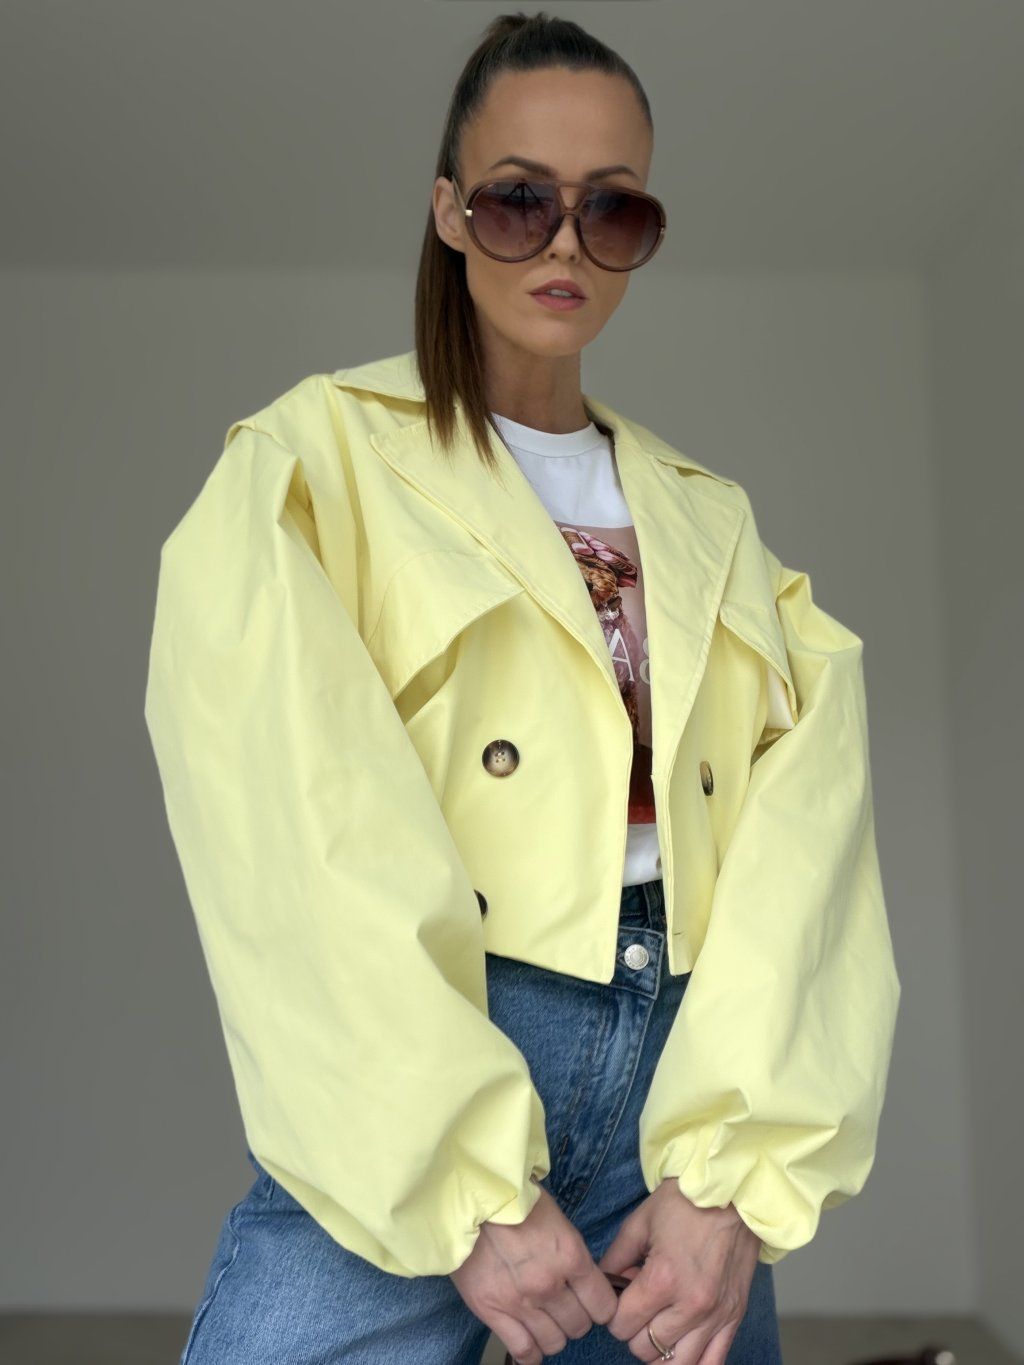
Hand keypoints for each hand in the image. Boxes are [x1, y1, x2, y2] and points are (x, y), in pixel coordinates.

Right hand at [450, 1178, 618, 1363]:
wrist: (470, 1198)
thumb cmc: (517, 1201)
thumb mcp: (558, 1220)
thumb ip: (571, 1254)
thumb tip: (583, 1280)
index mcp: (571, 1257)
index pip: (603, 1306)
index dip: (600, 1306)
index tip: (592, 1303)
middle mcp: (550, 1285)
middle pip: (579, 1326)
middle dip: (575, 1318)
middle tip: (564, 1306)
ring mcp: (521, 1302)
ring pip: (554, 1342)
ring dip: (554, 1334)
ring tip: (545, 1321)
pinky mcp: (493, 1311)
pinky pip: (523, 1350)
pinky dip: (531, 1354)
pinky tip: (531, 1346)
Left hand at [596, 1178, 760, 1361]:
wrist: (734, 1192)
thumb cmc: (685, 1202)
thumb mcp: (640, 1222)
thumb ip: (616, 1257)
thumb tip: (605, 1284)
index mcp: (662, 1279)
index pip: (622, 1325)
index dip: (613, 1314)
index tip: (619, 1298)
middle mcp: (690, 1305)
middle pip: (645, 1348)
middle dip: (634, 1330)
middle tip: (638, 1307)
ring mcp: (716, 1316)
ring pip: (676, 1364)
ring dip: (659, 1350)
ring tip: (657, 1325)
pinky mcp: (734, 1318)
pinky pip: (713, 1363)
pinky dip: (693, 1362)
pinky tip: (681, 1346)